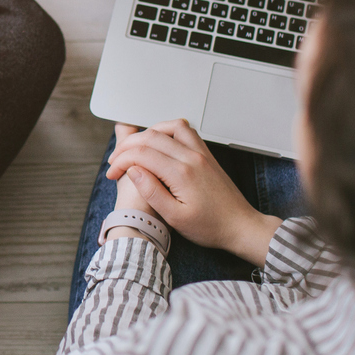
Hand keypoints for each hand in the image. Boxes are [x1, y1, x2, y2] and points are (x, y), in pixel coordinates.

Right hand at [107, 119, 281, 266]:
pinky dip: (166, 129)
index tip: (112, 173)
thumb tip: (133, 171)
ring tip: (133, 149)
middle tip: (116, 161)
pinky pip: (184, 129)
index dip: (121, 161)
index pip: (141, 154)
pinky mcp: (206, 153)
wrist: (241, 226)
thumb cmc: (211, 227)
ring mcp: (201, 152)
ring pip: (167, 127)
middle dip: (127, 147)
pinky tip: (158, 141)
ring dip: (145, 133)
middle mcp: (192, 157)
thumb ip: (152, 192)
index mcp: (182, 173)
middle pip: (150, 137)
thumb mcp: (176, 218)